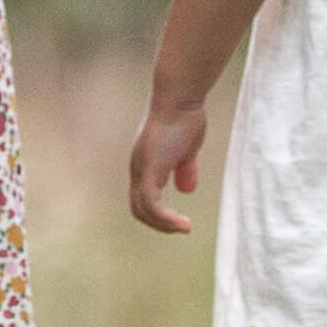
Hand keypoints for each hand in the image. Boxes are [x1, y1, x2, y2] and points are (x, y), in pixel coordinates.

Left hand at [129, 99, 207, 234]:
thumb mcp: (188, 149)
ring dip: (163, 224)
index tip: (180, 219)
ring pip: (142, 210)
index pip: (143, 198)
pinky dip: (165, 218)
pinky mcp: (148, 170)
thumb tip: (186, 189)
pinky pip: (152, 204)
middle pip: (139, 208)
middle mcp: (138, 168)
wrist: (179, 98)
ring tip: (185, 228)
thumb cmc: (185, 116)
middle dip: (160, 223)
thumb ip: (185, 168)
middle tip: (181, 228)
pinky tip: (183, 223)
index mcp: (146, 164)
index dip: (159, 213)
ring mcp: (140, 169)